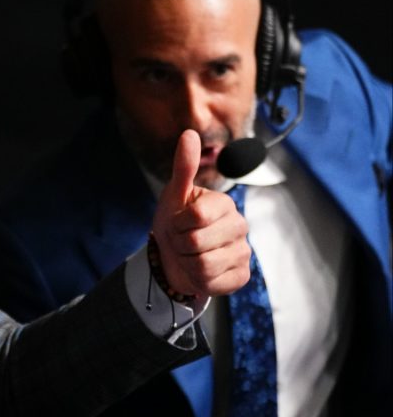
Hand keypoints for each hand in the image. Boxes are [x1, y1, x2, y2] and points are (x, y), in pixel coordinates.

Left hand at [152, 130, 250, 297]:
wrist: (173, 257)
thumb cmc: (175, 223)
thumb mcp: (174, 195)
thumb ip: (183, 167)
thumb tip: (189, 133)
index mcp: (224, 204)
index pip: (196, 216)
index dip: (177, 223)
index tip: (177, 222)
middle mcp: (239, 226)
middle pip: (196, 242)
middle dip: (179, 244)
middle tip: (181, 241)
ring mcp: (243, 252)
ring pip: (204, 265)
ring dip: (187, 263)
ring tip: (189, 256)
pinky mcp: (242, 276)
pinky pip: (214, 283)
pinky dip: (199, 280)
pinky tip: (201, 272)